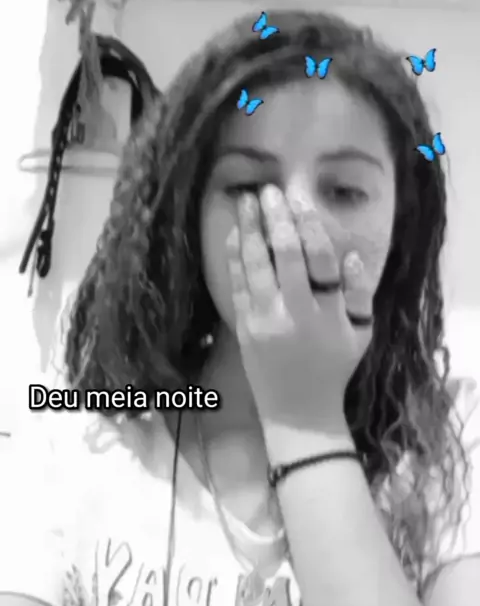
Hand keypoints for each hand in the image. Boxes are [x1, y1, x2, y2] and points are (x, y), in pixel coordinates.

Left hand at [226, 185, 372, 436]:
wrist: (299, 414)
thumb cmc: (334, 370)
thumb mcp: (360, 335)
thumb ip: (359, 295)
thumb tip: (350, 257)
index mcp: (328, 314)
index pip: (320, 261)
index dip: (309, 227)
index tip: (300, 202)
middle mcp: (295, 314)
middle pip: (284, 256)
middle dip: (275, 219)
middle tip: (268, 191)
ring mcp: (265, 321)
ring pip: (255, 266)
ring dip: (250, 230)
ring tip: (246, 201)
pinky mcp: (243, 328)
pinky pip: (237, 285)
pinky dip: (235, 258)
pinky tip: (233, 235)